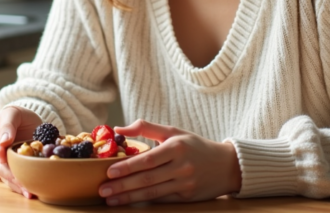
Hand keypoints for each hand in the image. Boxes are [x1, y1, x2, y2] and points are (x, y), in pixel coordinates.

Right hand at [0, 106, 42, 197]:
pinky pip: (4, 179)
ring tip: (27, 191)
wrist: (27, 125)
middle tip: (22, 180)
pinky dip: (14, 186)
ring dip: (12, 183)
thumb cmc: (21, 117)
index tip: (4, 157)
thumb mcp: (16, 113)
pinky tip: (25, 191)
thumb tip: (3, 141)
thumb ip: (8, 124)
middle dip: (8, 172)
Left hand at [98, 119, 240, 205]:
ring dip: (129, 197)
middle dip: (123, 185)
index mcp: (177, 147)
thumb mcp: (174, 131)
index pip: (148, 159)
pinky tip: (129, 202)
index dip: (128, 167)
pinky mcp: (187, 197)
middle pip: (147, 179)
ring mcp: (185, 184)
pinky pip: (162, 200)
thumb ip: (146, 127)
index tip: (109, 172)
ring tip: (111, 200)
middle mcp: (182, 167)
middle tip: (103, 190)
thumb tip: (118, 129)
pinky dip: (144, 202)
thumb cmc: (195, 145)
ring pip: (152, 192)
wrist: (226, 166)